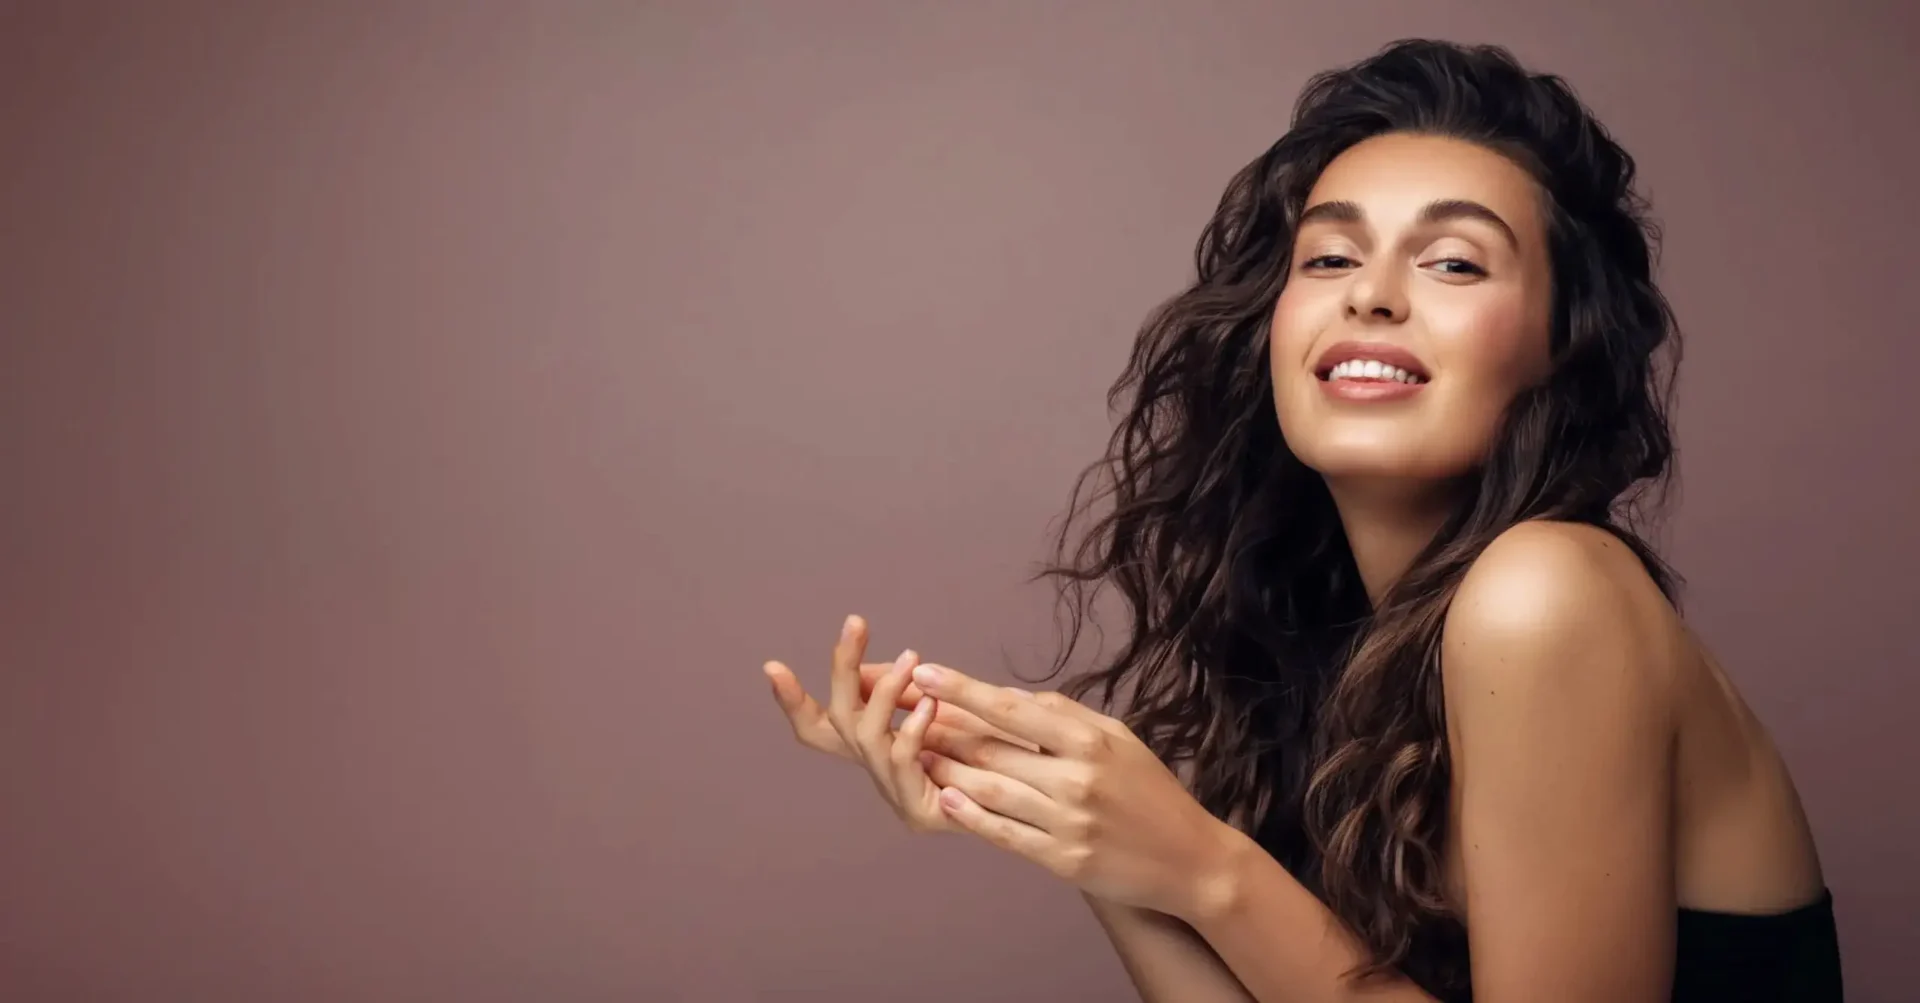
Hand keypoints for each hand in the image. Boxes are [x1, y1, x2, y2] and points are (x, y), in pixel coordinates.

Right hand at [763, 616, 1030, 832]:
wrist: (1052, 798)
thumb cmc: (1005, 745)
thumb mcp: (949, 706)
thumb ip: (903, 690)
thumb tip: (862, 664)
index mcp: (881, 748)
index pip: (821, 728)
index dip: (793, 702)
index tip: (772, 666)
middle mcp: (881, 773)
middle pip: (835, 724)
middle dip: (840, 671)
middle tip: (855, 624)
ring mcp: (898, 795)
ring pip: (866, 738)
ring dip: (884, 693)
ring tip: (908, 662)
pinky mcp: (921, 813)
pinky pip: (903, 763)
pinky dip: (910, 729)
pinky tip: (928, 705)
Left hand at [907, 662, 1244, 920]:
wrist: (1190, 859)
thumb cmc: (1149, 792)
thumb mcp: (1118, 739)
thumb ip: (1065, 717)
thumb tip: (1011, 698)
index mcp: (1090, 740)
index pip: (1011, 709)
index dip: (962, 690)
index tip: (924, 673)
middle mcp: (1076, 778)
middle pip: (992, 749)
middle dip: (941, 730)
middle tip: (901, 714)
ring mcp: (1068, 822)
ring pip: (990, 791)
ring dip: (945, 772)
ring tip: (912, 755)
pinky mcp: (1062, 860)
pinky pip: (1005, 833)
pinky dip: (971, 816)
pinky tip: (945, 800)